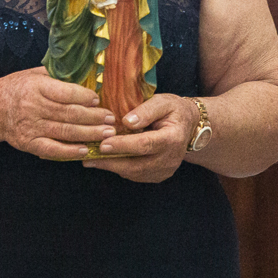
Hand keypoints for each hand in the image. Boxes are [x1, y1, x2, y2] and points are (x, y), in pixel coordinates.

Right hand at [0, 67, 115, 160]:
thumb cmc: (18, 88)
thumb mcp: (35, 74)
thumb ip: (58, 75)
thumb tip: (87, 74)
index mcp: (36, 87)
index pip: (66, 93)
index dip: (85, 97)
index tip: (98, 100)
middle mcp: (33, 107)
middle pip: (69, 114)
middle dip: (94, 118)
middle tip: (111, 119)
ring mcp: (31, 127)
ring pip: (64, 131)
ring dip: (88, 134)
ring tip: (107, 134)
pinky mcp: (28, 143)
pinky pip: (52, 149)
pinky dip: (69, 151)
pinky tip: (85, 150)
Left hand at [84, 94, 198, 182]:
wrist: (189, 126)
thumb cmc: (173, 111)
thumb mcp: (163, 101)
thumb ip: (146, 110)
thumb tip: (126, 121)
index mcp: (173, 138)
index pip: (145, 144)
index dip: (123, 146)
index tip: (103, 144)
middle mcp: (170, 158)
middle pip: (136, 165)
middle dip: (110, 161)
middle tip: (88, 156)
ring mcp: (165, 170)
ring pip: (134, 173)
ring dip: (112, 167)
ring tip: (92, 158)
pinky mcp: (158, 175)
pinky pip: (136, 175)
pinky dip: (120, 168)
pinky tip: (106, 160)